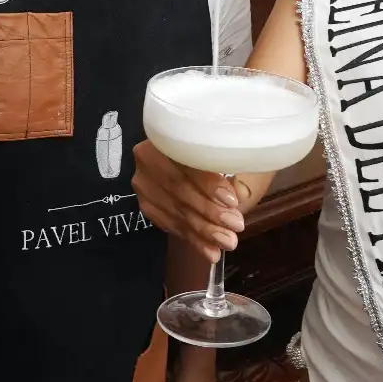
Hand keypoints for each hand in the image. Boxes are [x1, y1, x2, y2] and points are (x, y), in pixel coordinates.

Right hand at [133, 140, 242, 263]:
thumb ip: (237, 171)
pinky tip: (210, 250)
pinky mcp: (147, 202)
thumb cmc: (228, 150)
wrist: (208, 154)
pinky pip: (169, 223)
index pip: (185, 158)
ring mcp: (144, 180)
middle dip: (209, 211)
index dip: (208, 181)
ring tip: (227, 243)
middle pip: (177, 186)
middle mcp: (148, 153)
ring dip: (202, 230)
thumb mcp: (237, 154)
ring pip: (174, 208)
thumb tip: (238, 197)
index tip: (232, 201)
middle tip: (235, 227)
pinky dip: (192, 238)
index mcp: (170, 130)